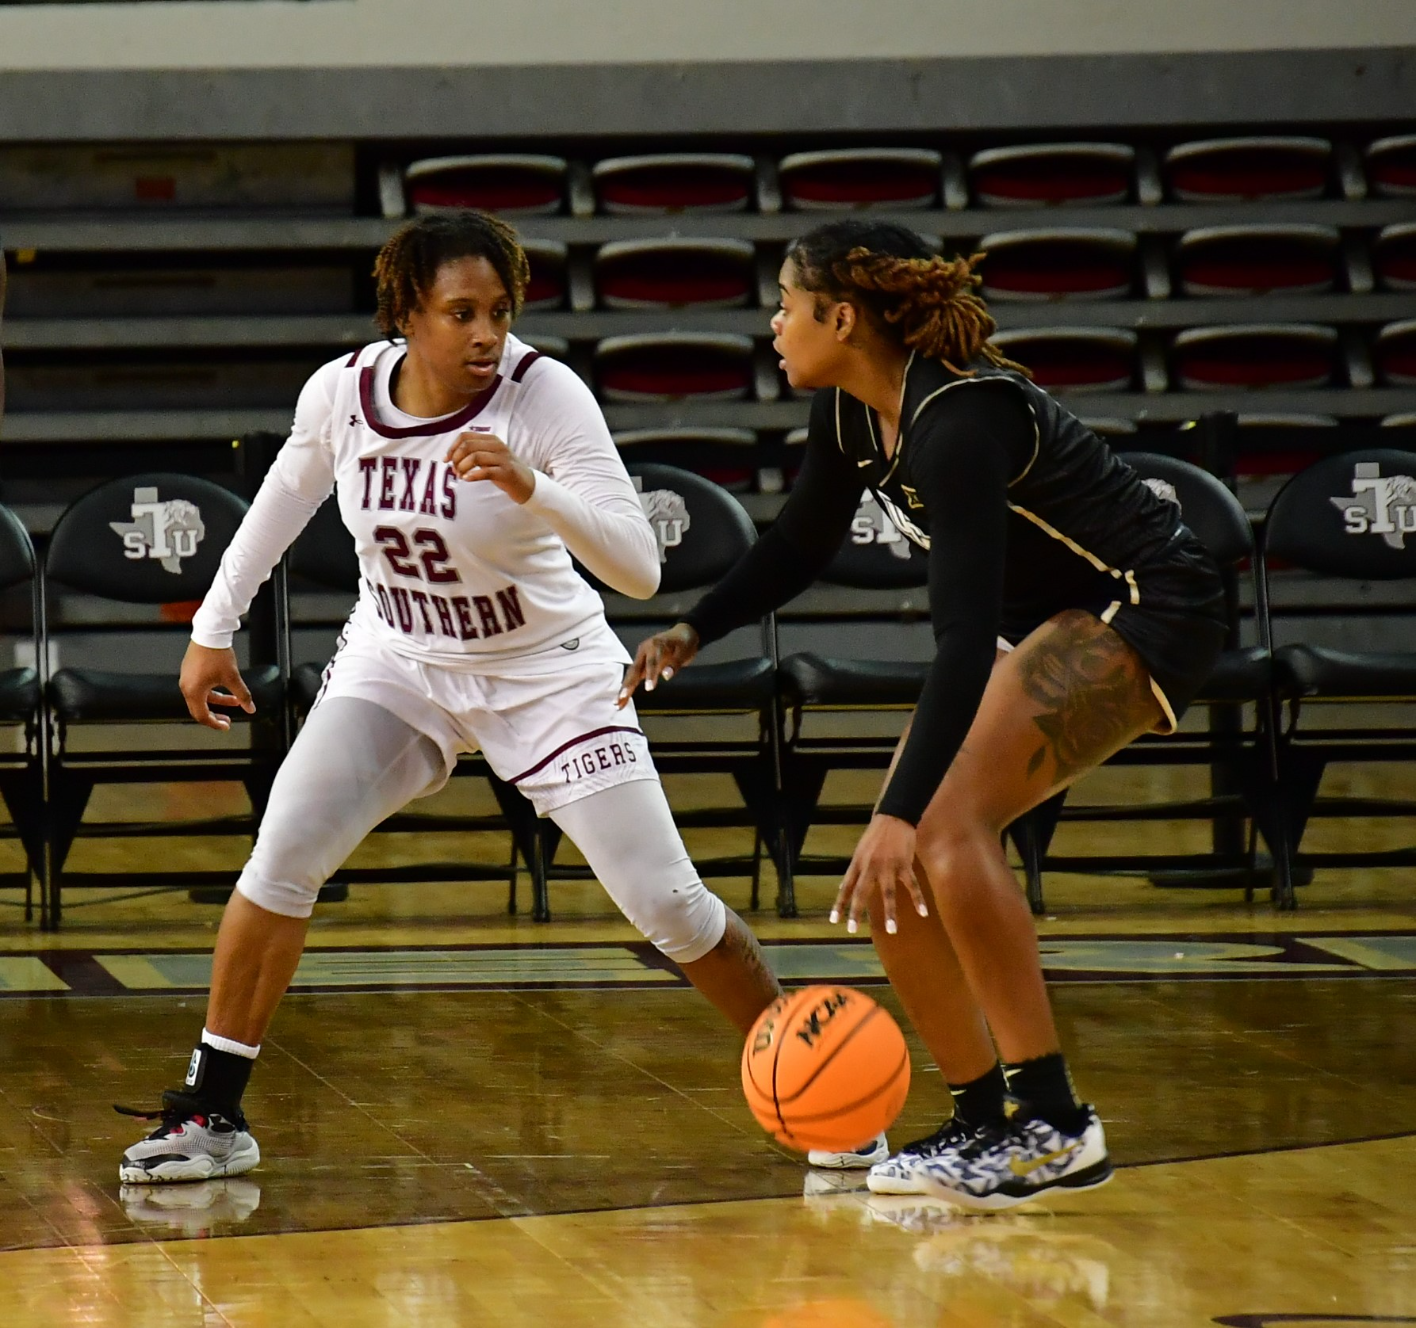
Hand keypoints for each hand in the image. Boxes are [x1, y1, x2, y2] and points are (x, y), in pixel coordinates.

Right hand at [180, 642, 254, 730]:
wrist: (210, 633)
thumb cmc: (217, 654)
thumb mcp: (233, 677)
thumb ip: (242, 695)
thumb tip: (250, 708)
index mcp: (193, 691)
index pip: (202, 716)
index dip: (215, 723)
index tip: (226, 726)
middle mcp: (186, 686)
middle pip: (199, 709)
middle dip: (215, 715)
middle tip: (228, 720)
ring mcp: (186, 678)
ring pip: (202, 697)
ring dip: (218, 701)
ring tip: (234, 701)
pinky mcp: (189, 671)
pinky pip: (199, 688)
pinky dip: (212, 692)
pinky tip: (226, 689)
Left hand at [445, 432, 535, 503]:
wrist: (527, 484)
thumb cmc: (504, 470)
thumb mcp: (489, 457)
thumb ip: (473, 453)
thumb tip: (451, 457)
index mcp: (491, 439)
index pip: (465, 436)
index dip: (452, 447)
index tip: (446, 460)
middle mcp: (497, 446)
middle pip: (467, 446)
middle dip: (456, 458)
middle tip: (454, 470)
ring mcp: (503, 458)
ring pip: (475, 457)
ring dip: (462, 467)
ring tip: (460, 476)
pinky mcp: (506, 472)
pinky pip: (485, 471)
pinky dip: (473, 475)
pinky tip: (467, 479)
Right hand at [617, 622, 699, 707]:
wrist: (681, 635)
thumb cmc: (683, 643)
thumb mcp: (684, 652)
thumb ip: (675, 664)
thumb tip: (666, 675)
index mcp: (656, 645)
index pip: (652, 662)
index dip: (650, 675)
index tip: (649, 688)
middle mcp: (645, 650)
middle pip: (635, 668)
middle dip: (628, 684)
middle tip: (622, 696)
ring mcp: (641, 657)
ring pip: (631, 674)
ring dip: (624, 688)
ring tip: (617, 703)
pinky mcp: (641, 664)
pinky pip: (633, 677)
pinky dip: (627, 687)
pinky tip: (622, 699)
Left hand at [831, 813, 929, 935]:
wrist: (893, 817)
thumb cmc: (875, 835)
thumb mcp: (859, 851)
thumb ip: (854, 871)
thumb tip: (844, 888)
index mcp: (858, 863)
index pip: (846, 887)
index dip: (840, 903)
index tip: (834, 920)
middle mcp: (871, 867)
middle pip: (862, 892)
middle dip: (857, 911)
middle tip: (852, 929)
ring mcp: (888, 866)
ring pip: (888, 893)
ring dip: (890, 912)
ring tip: (892, 930)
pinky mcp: (904, 864)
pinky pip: (912, 885)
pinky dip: (918, 899)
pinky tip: (923, 912)